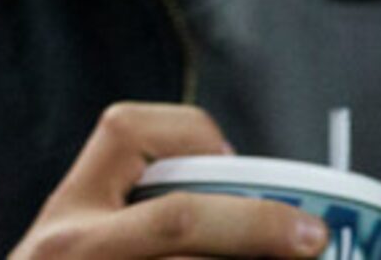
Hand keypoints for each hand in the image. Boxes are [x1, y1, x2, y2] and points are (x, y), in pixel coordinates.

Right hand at [10, 105, 329, 259]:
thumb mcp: (75, 248)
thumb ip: (134, 221)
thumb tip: (251, 213)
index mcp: (68, 214)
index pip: (123, 131)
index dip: (189, 132)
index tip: (231, 162)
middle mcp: (74, 248)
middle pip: (179, 220)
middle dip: (256, 223)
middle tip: (313, 236)